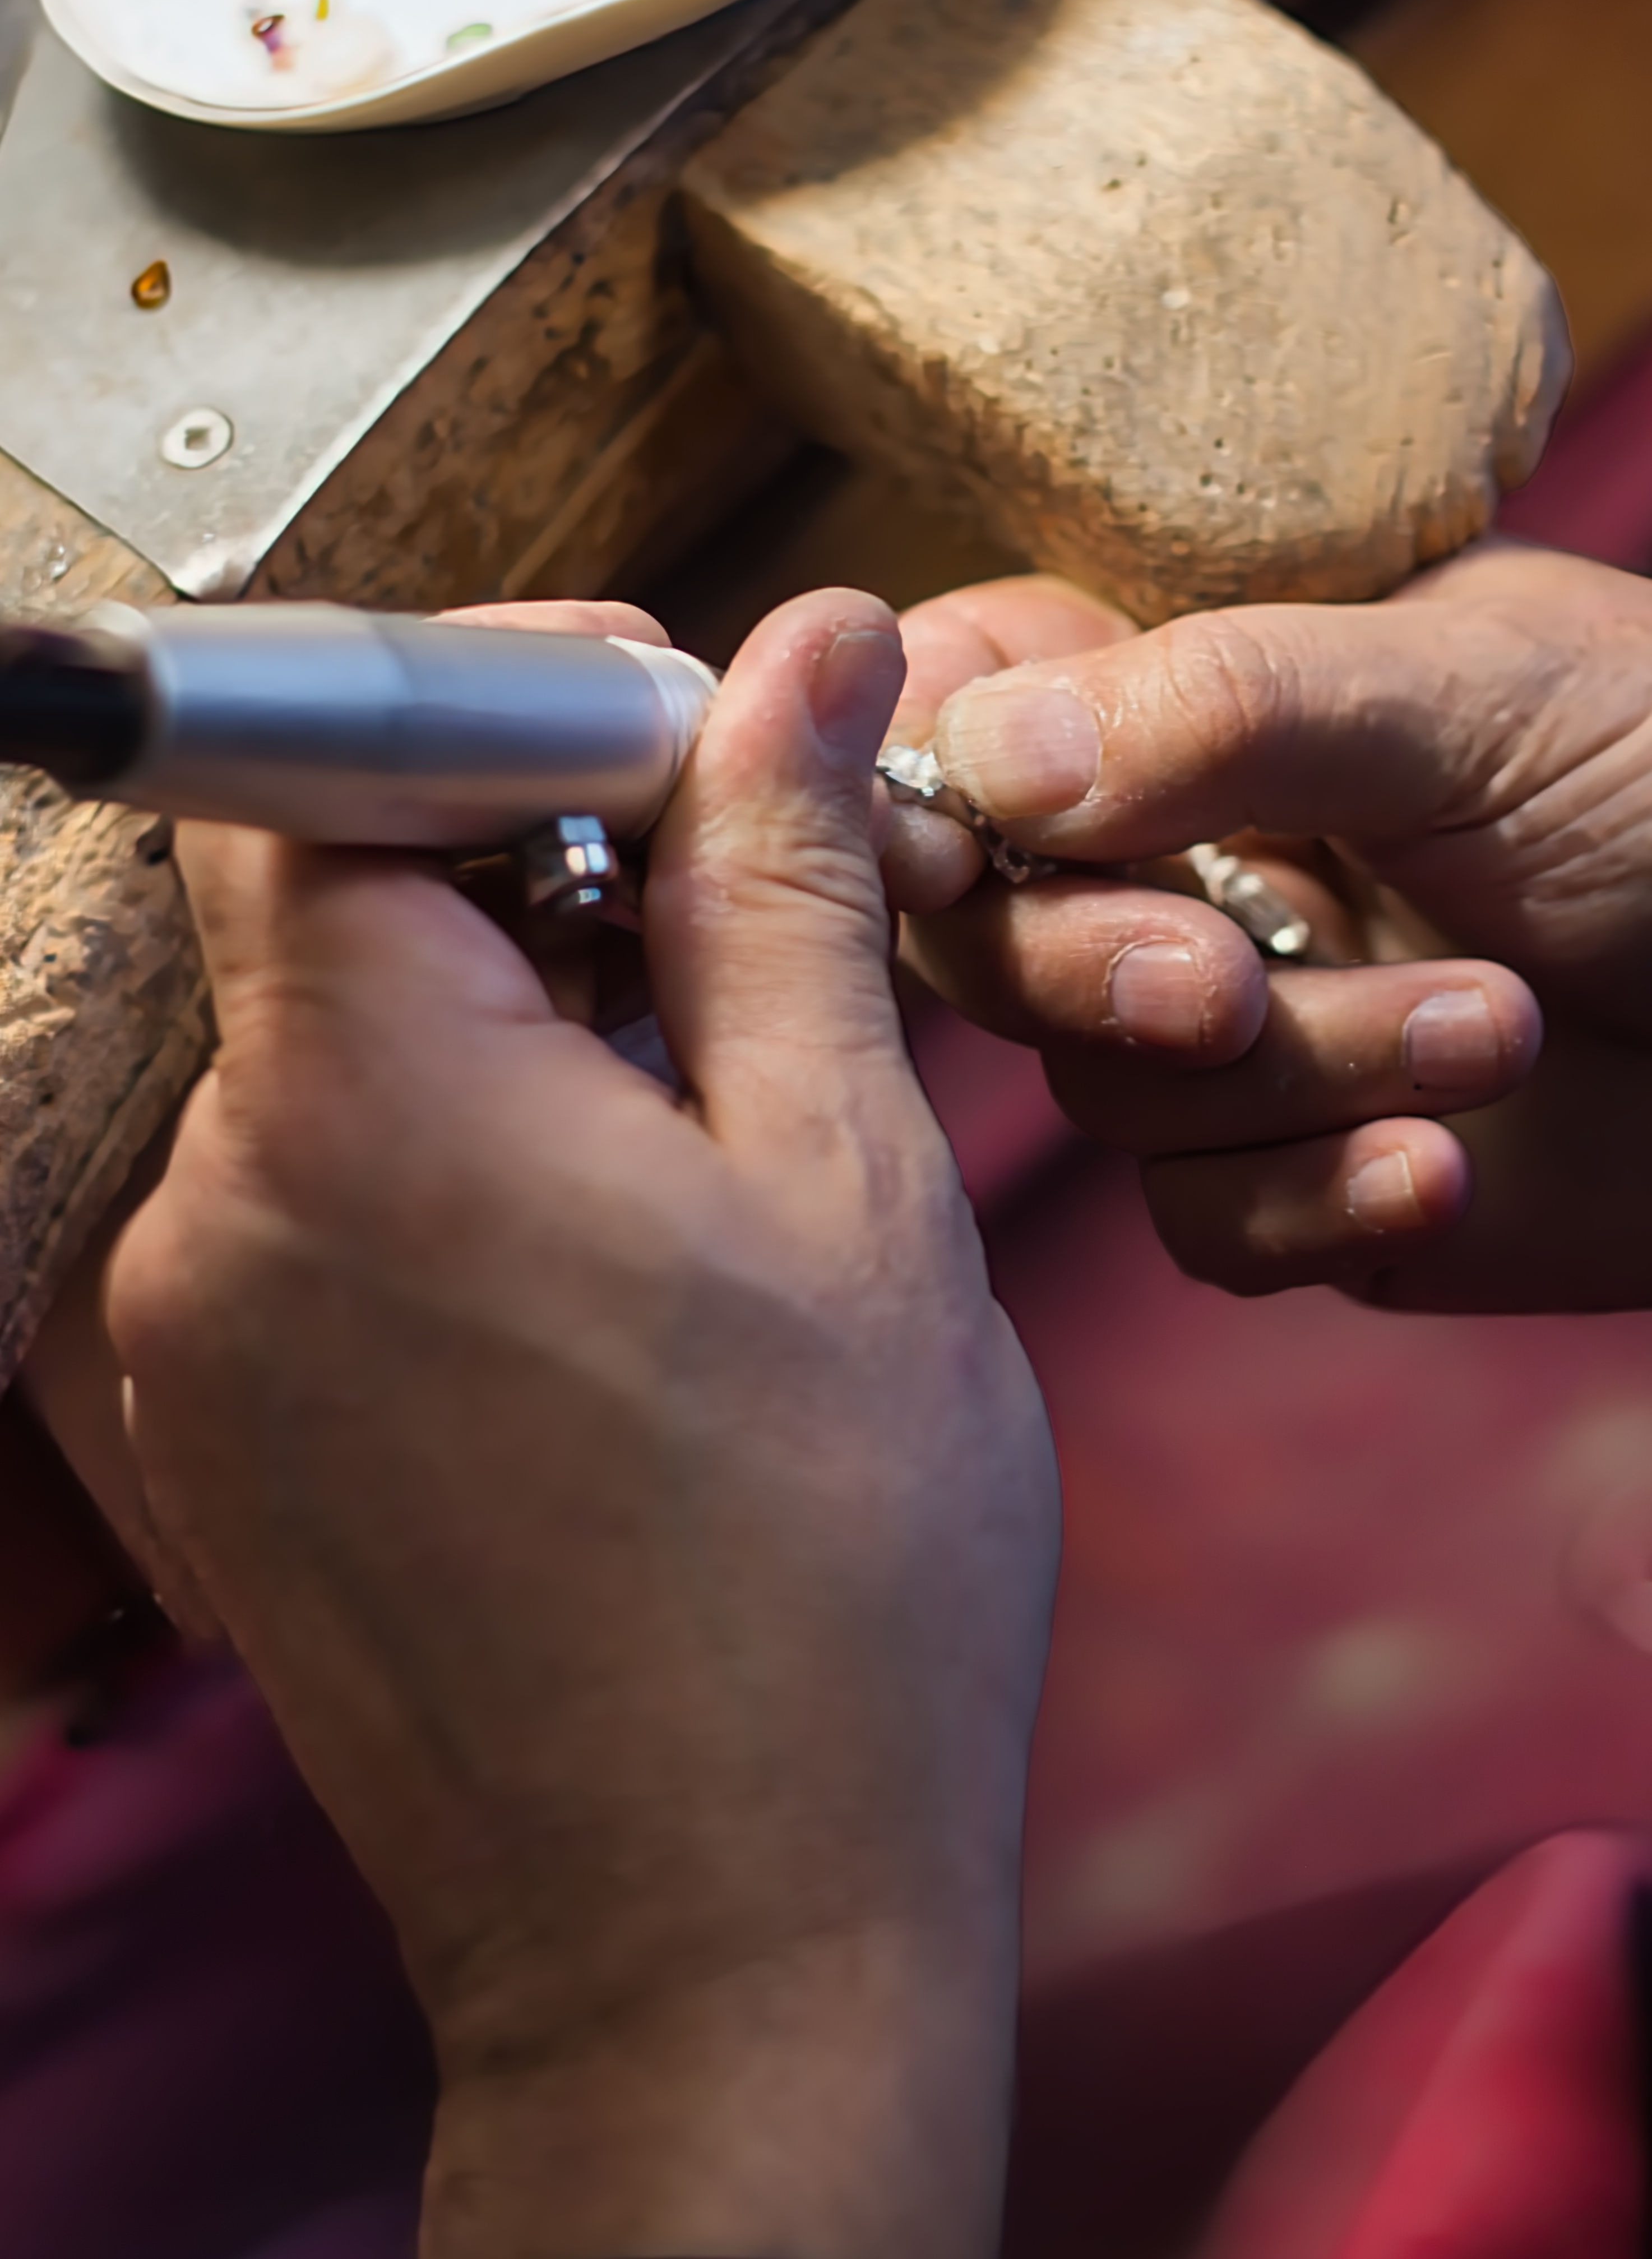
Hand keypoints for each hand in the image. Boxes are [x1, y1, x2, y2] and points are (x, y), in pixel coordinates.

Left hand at [107, 593, 1057, 2258]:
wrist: (716, 1945)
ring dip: (499, 1035)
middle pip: (326, 901)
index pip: (330, 754)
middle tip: (739, 957)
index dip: (500, 700)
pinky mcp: (204, 1431)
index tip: (670, 744)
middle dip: (530, 874)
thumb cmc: (832, 1578)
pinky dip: (440, 1170)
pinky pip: (303, 1201)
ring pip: (328, 1055)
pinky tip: (602, 1286)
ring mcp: (186, 1331)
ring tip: (695, 1159)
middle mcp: (216, 1203)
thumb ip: (786, 882)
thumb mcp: (854, 1181)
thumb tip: (800, 648)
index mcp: (370, 1101)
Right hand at [886, 541, 1651, 1311]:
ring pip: (1108, 1093)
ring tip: (1495, 1031)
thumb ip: (1227, 707)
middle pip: (985, 933)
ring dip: (1296, 1079)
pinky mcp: (1300, 1181)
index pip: (966, 704)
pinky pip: (1204, 1224)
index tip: (942, 857)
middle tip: (1227, 987)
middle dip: (1091, 969)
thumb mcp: (1483, 692)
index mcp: (1207, 690)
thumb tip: (980, 755)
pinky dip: (1318, 1201)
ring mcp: (1239, 1029)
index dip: (914, 783)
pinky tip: (1446, 1166)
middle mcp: (1190, 857)